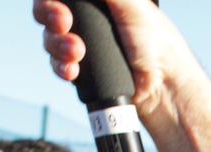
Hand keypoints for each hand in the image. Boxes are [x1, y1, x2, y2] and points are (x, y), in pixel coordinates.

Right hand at [34, 0, 199, 123]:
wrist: (163, 84)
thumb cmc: (155, 40)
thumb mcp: (131, 5)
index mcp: (96, 2)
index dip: (51, 1)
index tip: (59, 6)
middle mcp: (85, 21)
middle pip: (47, 13)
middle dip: (49, 16)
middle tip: (62, 22)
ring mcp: (81, 46)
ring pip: (51, 40)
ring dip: (57, 44)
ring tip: (77, 52)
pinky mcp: (82, 71)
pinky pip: (59, 66)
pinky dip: (62, 67)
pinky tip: (72, 71)